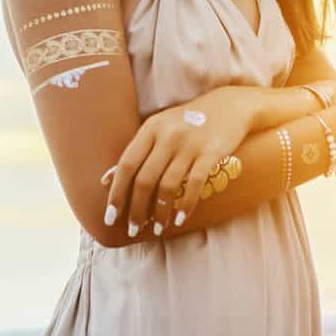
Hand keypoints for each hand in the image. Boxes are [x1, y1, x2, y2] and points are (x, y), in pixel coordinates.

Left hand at [101, 85, 258, 238]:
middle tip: (132, 229)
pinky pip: (194, 184)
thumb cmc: (188, 121)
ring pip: (168, 186)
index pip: (127, 165)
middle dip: (136, 209)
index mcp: (150, 128)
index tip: (110, 217)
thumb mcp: (158, 129)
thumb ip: (135, 153)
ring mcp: (190, 144)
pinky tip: (180, 219)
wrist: (229, 106)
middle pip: (144, 179)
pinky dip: (185, 205)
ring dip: (160, 213)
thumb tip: (106, 180)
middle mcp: (167, 135)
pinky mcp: (211, 153)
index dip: (116, 193)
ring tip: (157, 229)